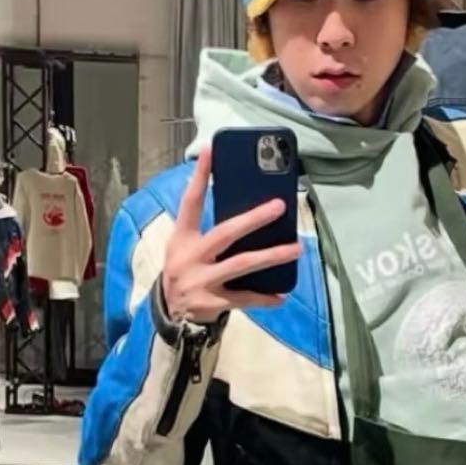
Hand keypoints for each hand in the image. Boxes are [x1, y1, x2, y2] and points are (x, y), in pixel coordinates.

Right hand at [163, 147, 300, 323]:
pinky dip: (264, 298)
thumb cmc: (185, 270)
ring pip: (241, 264)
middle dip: (253, 219)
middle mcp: (190, 257)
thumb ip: (206, 229)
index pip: (190, 202)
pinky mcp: (212, 302)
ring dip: (271, 256)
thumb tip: (243, 203)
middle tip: (279, 206)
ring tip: (296, 249)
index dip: (199, 177)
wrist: (169, 313)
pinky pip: (244, 299)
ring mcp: (201, 281)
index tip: (210, 151)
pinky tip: (281, 297)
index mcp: (182, 239)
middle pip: (225, 233)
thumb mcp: (185, 247)